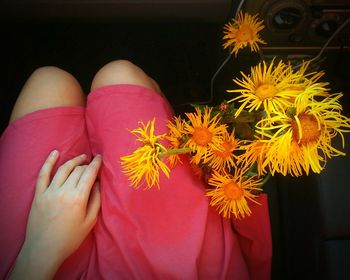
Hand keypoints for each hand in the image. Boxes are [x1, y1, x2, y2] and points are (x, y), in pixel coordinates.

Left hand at [10, 150, 101, 279]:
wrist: (44, 249)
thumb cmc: (70, 238)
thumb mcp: (90, 222)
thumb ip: (96, 201)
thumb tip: (97, 184)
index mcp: (78, 198)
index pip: (89, 174)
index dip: (96, 164)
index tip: (100, 158)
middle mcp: (64, 191)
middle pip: (78, 170)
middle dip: (87, 164)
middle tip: (92, 163)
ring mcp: (49, 191)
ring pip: (63, 169)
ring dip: (73, 161)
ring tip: (81, 158)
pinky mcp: (39, 194)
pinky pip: (43, 174)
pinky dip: (48, 162)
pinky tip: (54, 153)